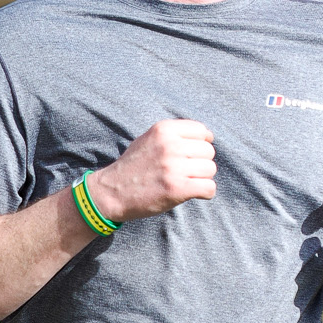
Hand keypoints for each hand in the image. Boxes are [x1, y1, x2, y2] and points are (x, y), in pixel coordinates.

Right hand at [85, 118, 215, 224]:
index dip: (201, 144)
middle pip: (209, 151)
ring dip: (203, 178)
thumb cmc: (133, 166)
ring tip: (186, 182)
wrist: (112, 192)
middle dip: (201, 163)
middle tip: (185, 172)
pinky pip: (209, 188)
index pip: (202, 131)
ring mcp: (174, 167)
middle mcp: (170, 145)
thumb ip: (175, 134)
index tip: (192, 155)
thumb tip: (208, 136)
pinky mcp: (177, 189)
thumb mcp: (149, 138)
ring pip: (211, 170)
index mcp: (164, 130)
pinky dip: (205, 193)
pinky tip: (192, 193)